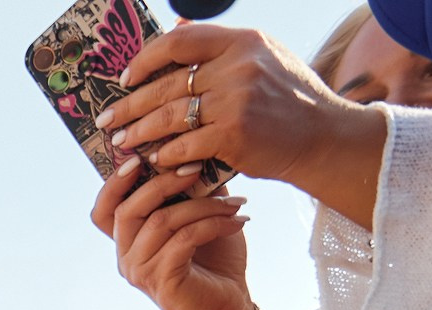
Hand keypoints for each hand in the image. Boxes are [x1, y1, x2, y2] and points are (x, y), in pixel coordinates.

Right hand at [91, 159, 253, 309]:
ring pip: (161, 221)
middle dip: (164, 182)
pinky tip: (239, 221)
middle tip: (198, 167)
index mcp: (128, 242)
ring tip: (236, 202)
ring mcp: (140, 272)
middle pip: (128, 210)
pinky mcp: (162, 282)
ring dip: (202, 205)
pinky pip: (183, 240)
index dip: (114, 183)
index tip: (141, 158)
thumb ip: (191, 192)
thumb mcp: (201, 219)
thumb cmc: (214, 265)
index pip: (102, 211)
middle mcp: (126, 258)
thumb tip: (196, 153)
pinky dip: (213, 224)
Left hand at [97, 23, 374, 195]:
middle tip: (107, 118)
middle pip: (168, 84)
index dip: (146, 59)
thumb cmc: (289, 100)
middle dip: (131, 104)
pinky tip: (154, 159)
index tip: (126, 77)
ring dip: (139, 131)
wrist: (324, 137)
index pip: (181, 41)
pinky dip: (165, 155)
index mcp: (244, 41)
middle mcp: (240, 66)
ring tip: (122, 140)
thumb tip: (175, 28)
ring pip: (169, 116)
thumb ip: (224, 47)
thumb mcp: (266, 58)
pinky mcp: (234, 135)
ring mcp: (237, 100)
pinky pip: (183, 146)